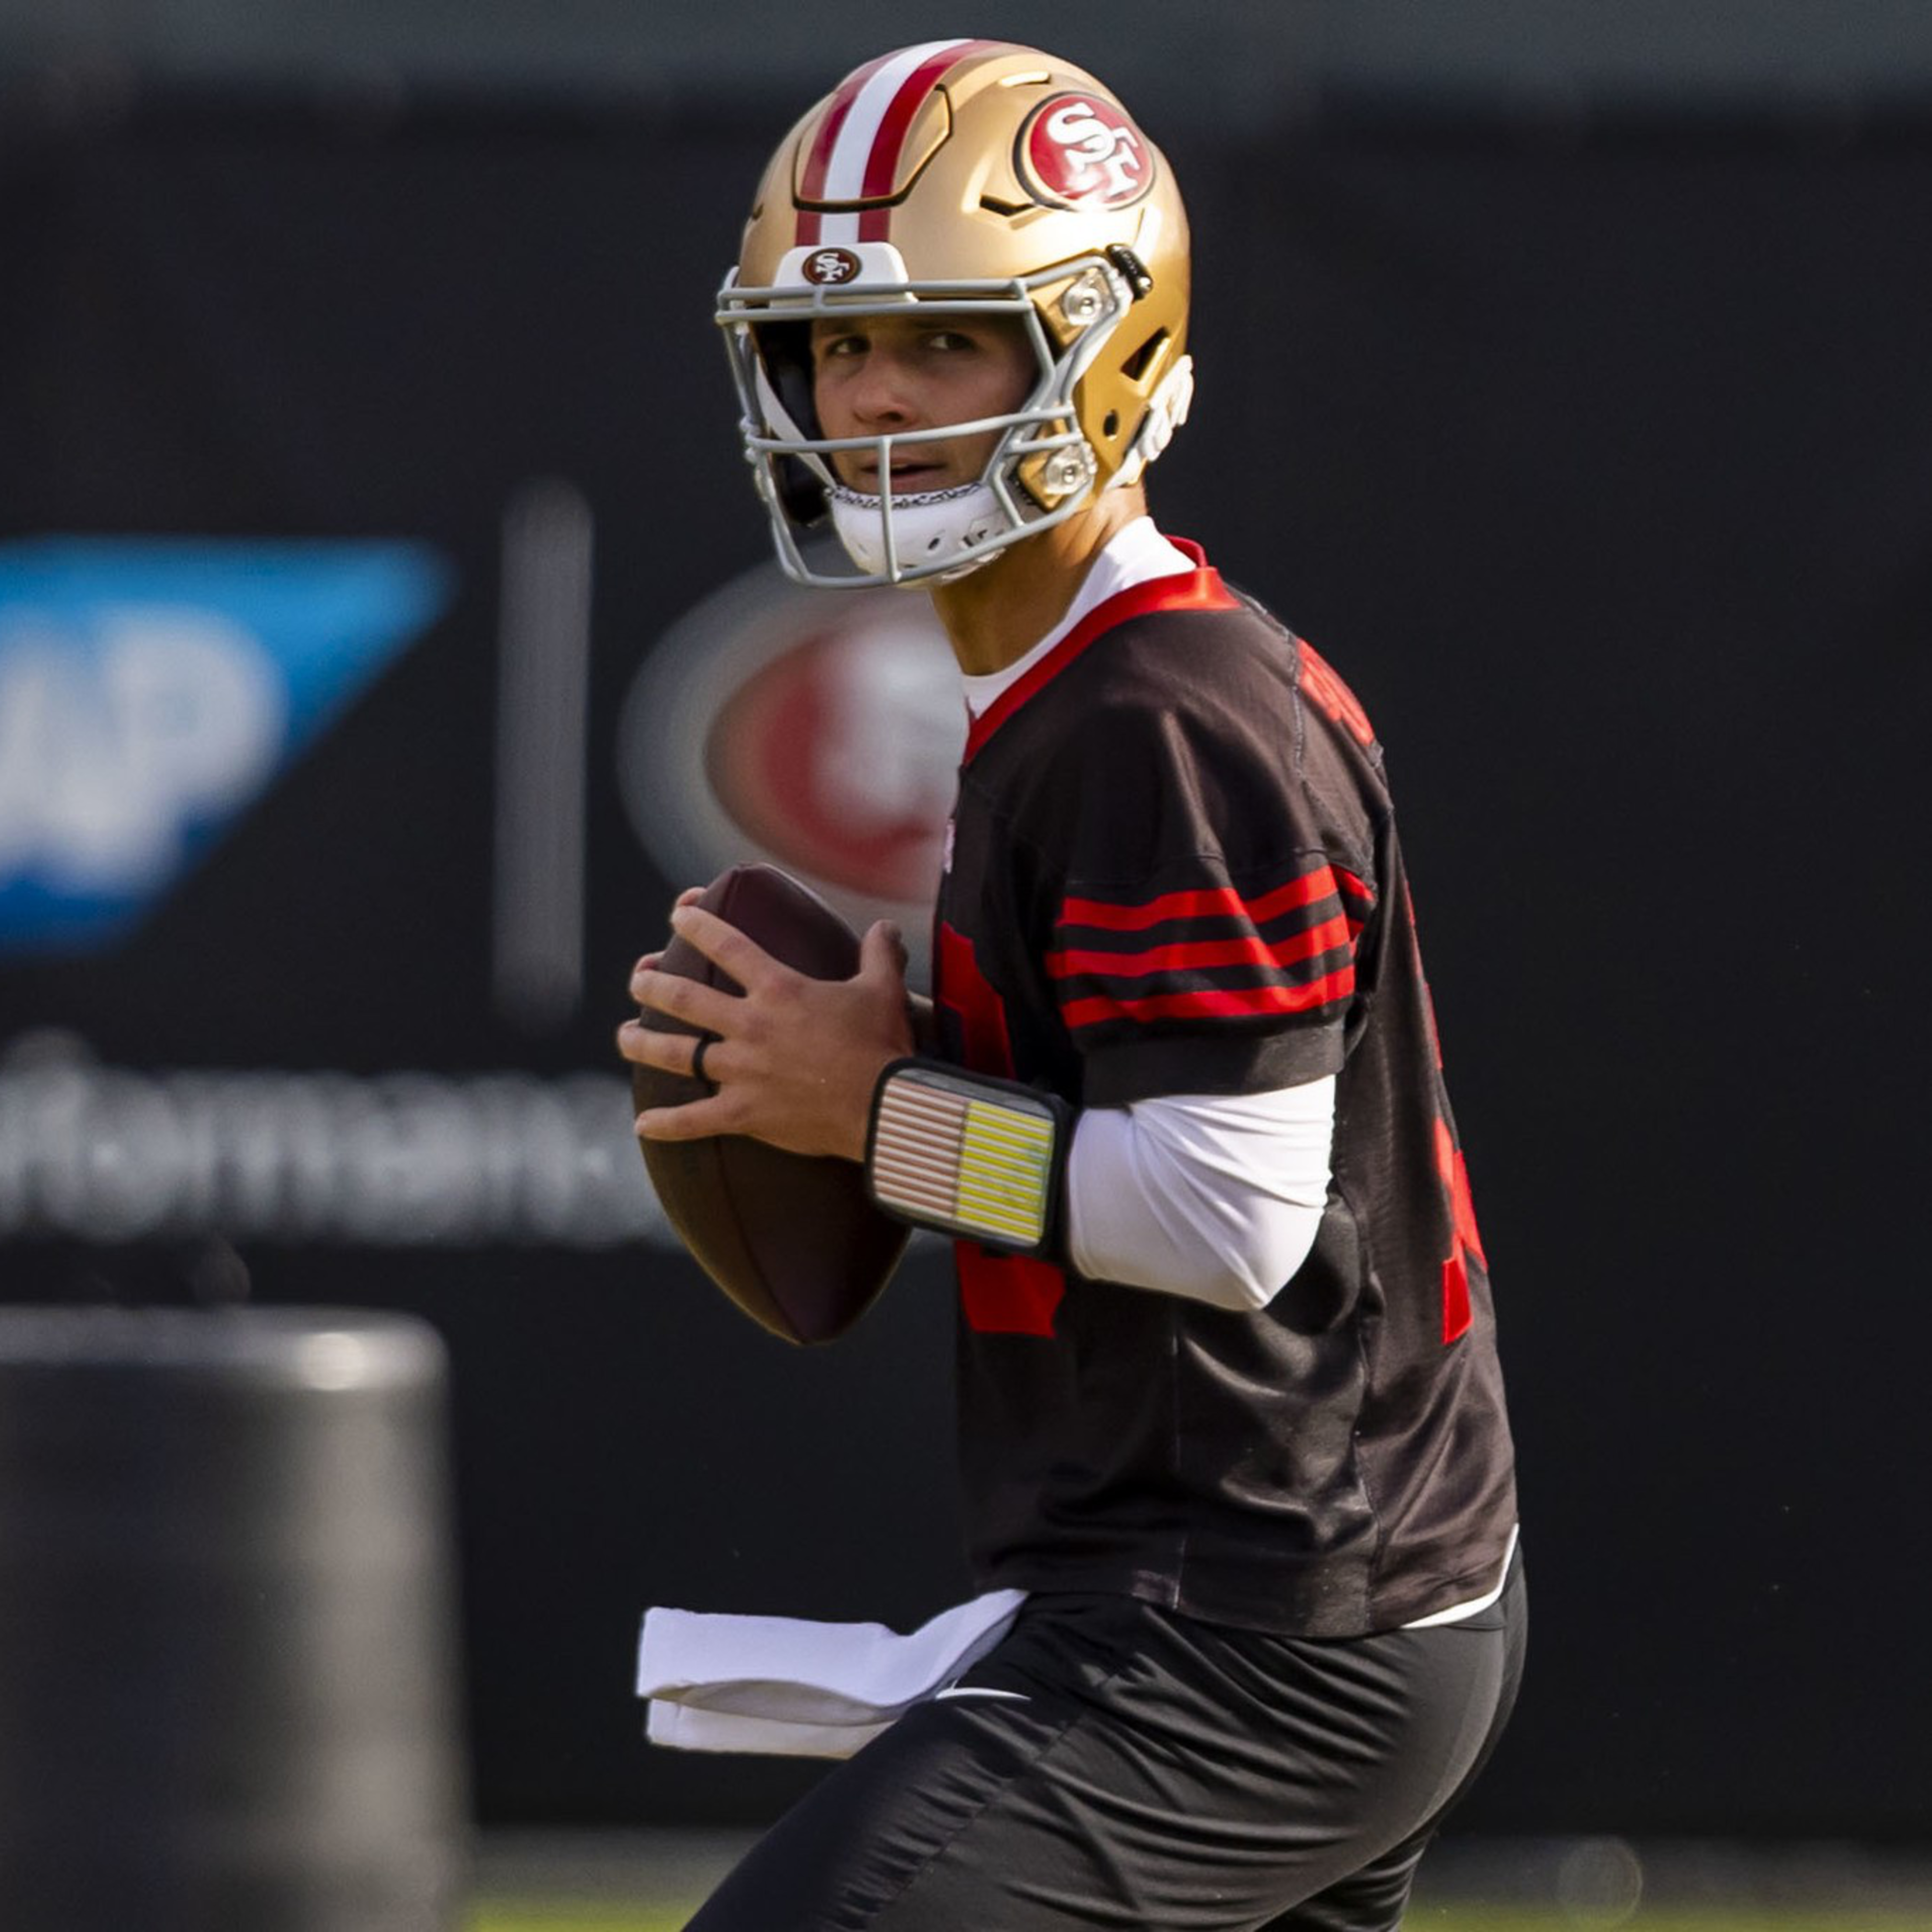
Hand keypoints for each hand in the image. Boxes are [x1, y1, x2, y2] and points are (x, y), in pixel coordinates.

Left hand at [617, 902, 915, 1162]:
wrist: (882, 1106)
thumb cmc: (883, 1045)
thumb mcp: (884, 990)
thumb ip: (880, 953)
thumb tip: (886, 927)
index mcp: (779, 990)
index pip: (727, 946)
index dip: (697, 925)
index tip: (678, 915)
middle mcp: (750, 1025)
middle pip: (683, 998)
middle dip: (652, 985)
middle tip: (637, 980)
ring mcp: (742, 1071)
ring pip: (675, 1054)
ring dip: (641, 1043)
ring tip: (624, 1037)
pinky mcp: (744, 1113)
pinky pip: (694, 1120)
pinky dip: (666, 1123)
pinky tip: (642, 1124)